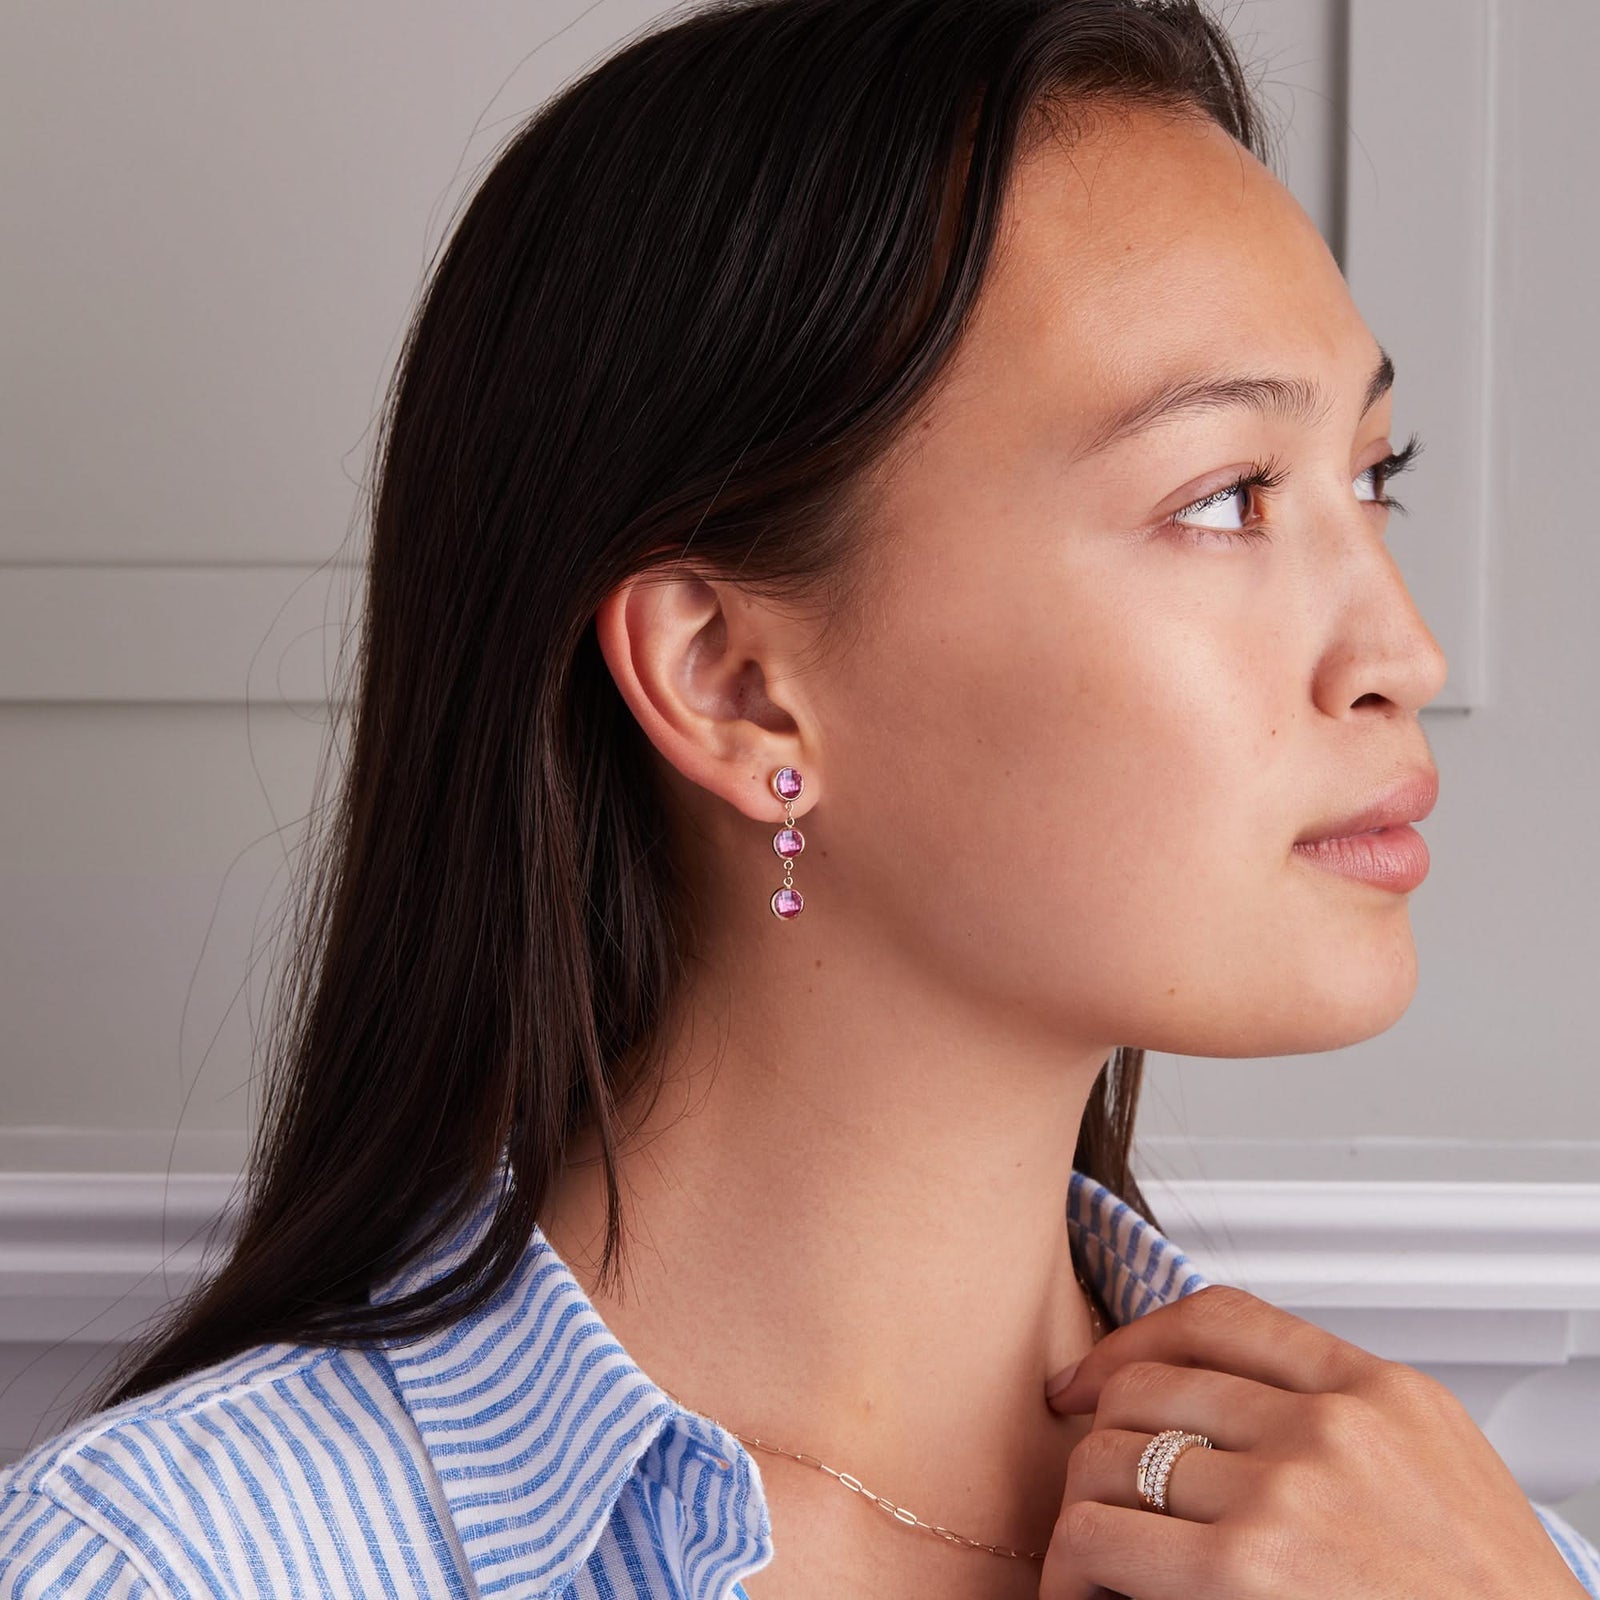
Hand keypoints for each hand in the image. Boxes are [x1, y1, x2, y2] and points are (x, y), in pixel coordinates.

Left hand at [1037, 1283, 1588, 1599]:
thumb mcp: (1438, 1475)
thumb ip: (1348, 1427)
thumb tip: (1222, 1417)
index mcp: (1384, 1394)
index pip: (1221, 1317)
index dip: (1134, 1342)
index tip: (1092, 1379)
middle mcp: (1333, 1427)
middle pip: (1148, 1388)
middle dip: (1099, 1439)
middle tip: (1092, 1493)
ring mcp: (1289, 1494)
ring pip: (1111, 1459)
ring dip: (1083, 1512)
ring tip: (1088, 1558)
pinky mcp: (1246, 1570)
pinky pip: (1102, 1535)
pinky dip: (1072, 1567)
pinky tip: (1086, 1591)